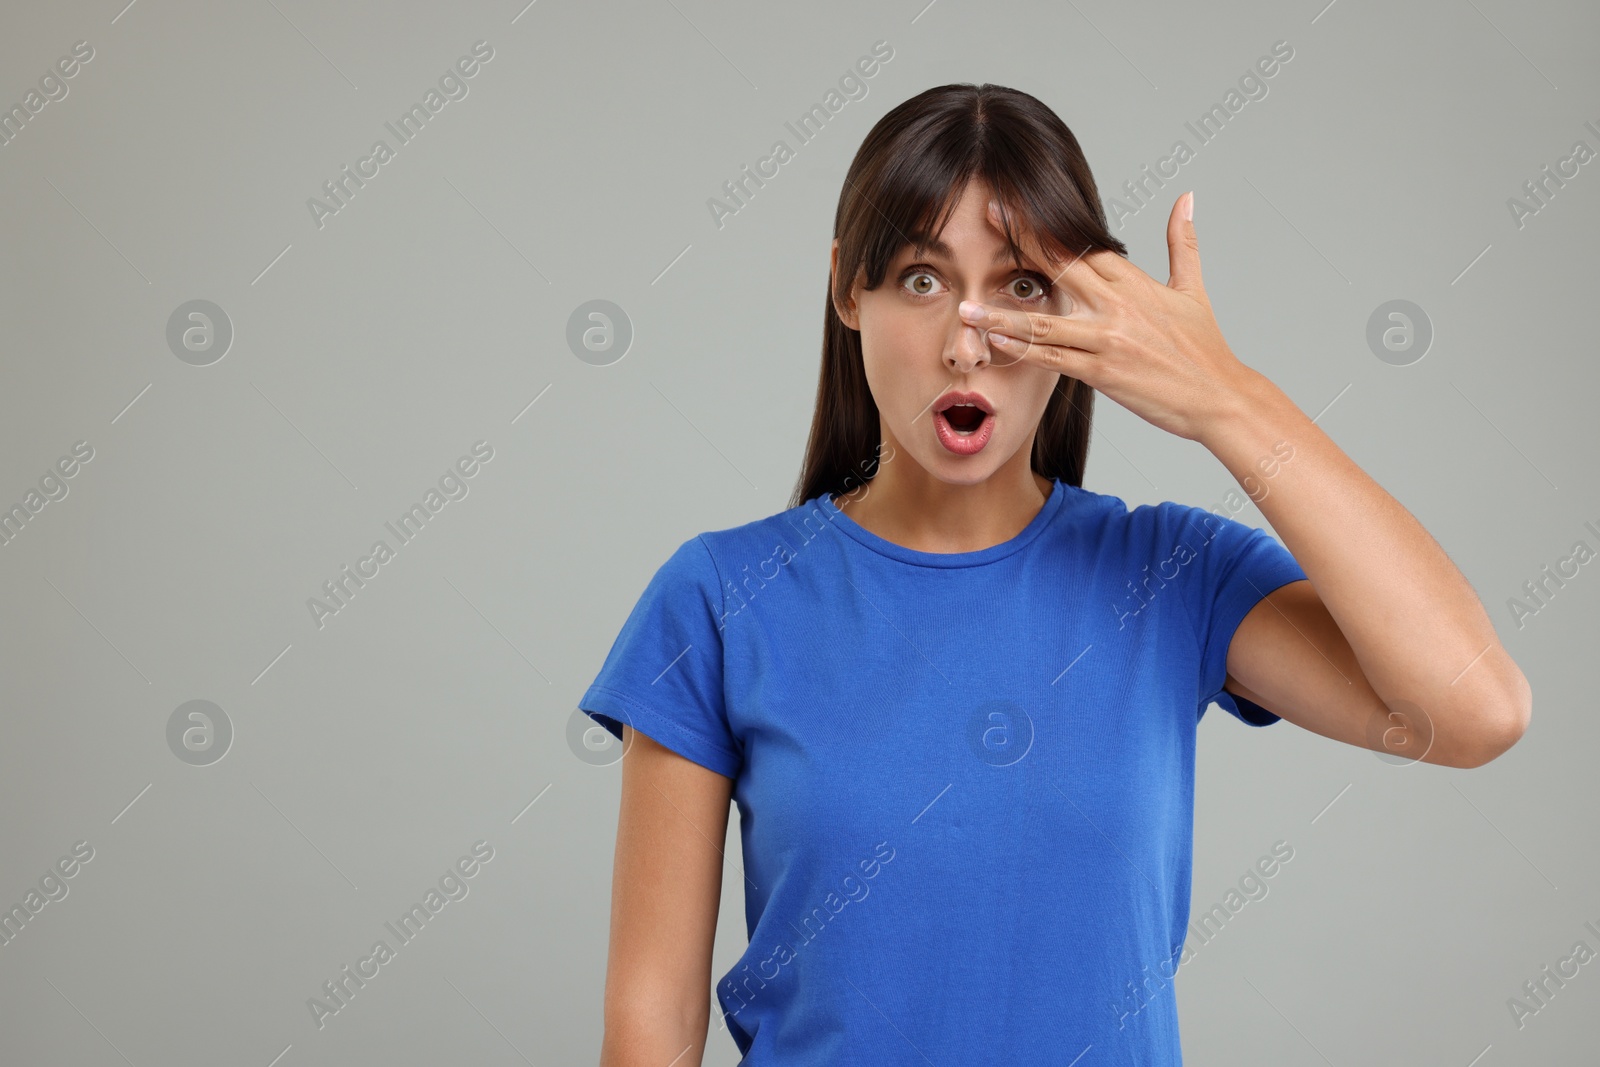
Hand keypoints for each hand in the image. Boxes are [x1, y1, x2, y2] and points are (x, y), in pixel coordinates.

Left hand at [963, 192, 1257, 442]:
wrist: (1220, 397)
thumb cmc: (1204, 349)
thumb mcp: (1192, 289)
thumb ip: (1183, 241)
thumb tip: (1187, 197)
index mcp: (1134, 282)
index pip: (1083, 244)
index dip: (1047, 225)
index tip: (1018, 206)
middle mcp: (1117, 305)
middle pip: (1062, 265)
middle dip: (1022, 242)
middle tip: (987, 220)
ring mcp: (1108, 339)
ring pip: (1046, 321)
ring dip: (1003, 314)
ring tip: (968, 308)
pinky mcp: (1103, 372)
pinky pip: (1054, 359)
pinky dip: (1024, 350)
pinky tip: (997, 343)